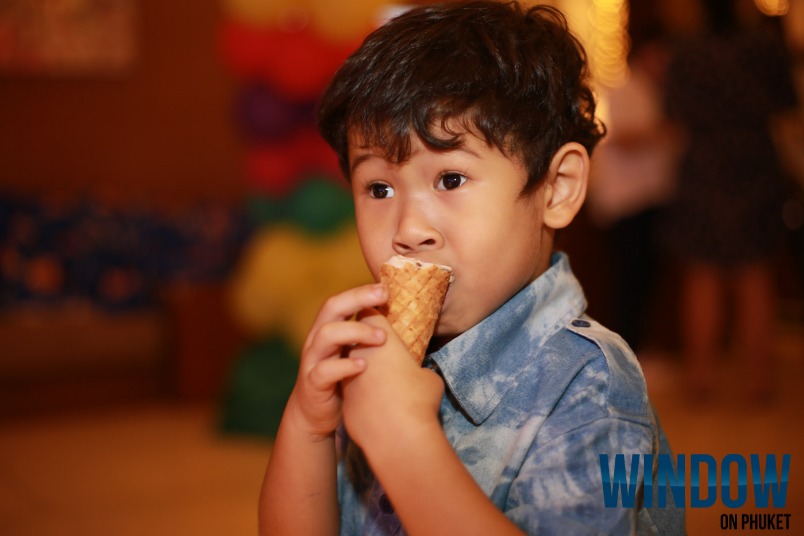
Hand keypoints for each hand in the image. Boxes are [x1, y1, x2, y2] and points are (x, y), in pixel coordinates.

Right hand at [287, 283, 388, 440]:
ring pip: (326, 335)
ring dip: (355, 331)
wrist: (313, 415)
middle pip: (332, 308)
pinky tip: (363, 366)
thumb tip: (407, 325)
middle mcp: (317, 340)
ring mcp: (312, 361)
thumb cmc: (342, 380)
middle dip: (357, 298)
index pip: (342, 301)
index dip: (361, 292)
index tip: (386, 288)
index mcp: (329, 329)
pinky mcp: (312, 384)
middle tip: (384, 296)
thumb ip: (368, 339)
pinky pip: (324, 371)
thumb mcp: (353, 354)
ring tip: (382, 337)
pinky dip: (344, 366)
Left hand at [341, 311, 444, 452]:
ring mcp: (346, 374)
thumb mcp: (429, 378)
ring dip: (363, 367)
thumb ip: (418, 370)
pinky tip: (376, 405)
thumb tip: (419, 377)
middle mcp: (358, 351)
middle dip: (366, 340)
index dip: (376, 314)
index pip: (371, 313)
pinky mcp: (343, 398)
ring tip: (381, 380)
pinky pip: (352, 389)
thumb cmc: (418, 399)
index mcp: (380, 337)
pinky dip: (362, 392)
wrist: (397, 436)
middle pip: (357, 337)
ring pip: (351, 364)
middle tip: (381, 348)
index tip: (383, 318)